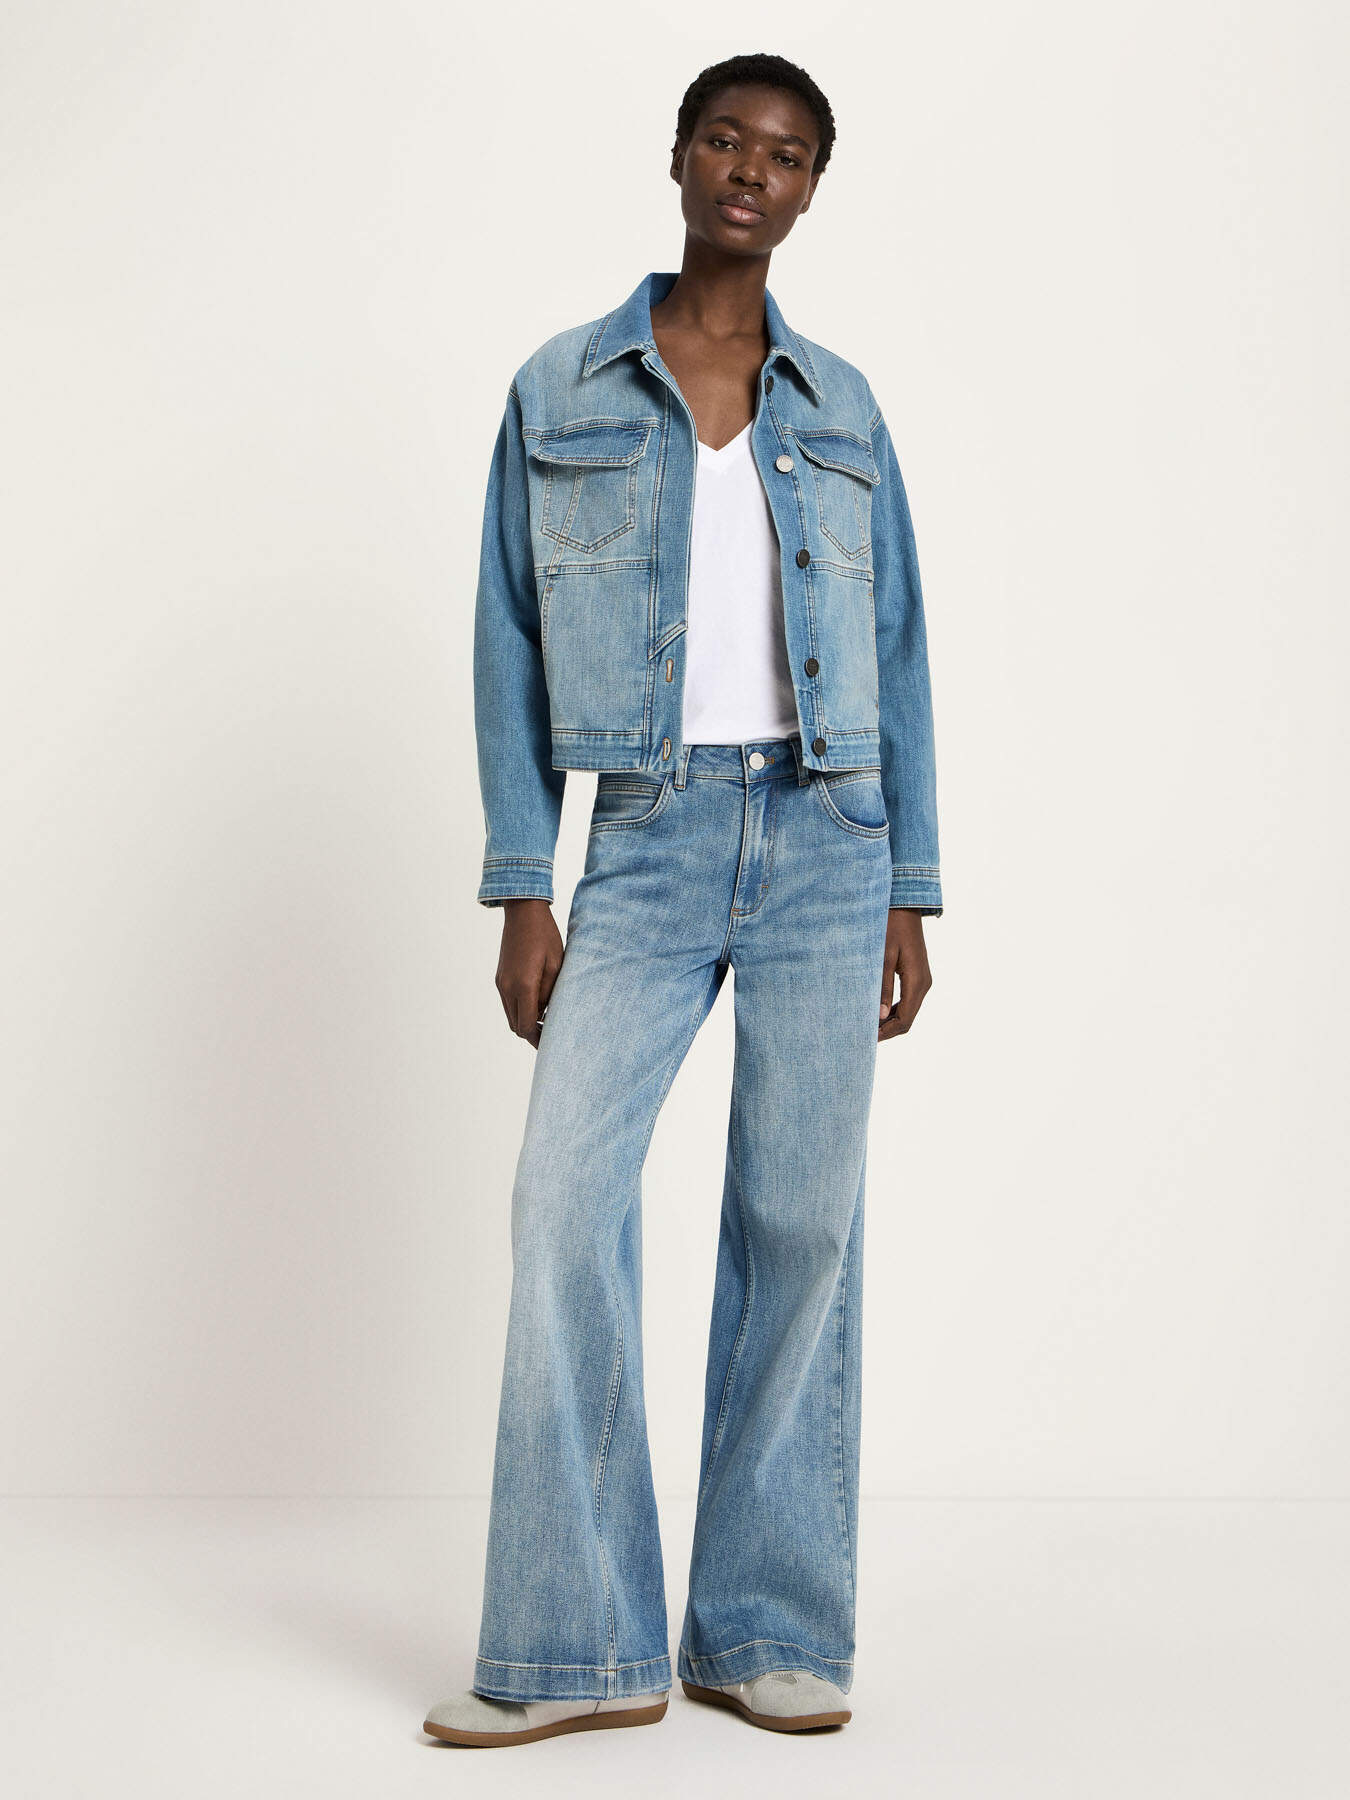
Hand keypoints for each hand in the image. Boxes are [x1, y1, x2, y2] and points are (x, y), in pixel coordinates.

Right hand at [495, 899, 564, 1047]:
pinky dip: (520, 1009)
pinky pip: (508, 1003)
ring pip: (510, 1016)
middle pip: (516, 1026)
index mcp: (523, 985)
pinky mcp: (500, 977)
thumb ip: (550, 994)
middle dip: (532, 1034)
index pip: (526, 1026)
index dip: (538, 1039)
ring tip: (546, 1020)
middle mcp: (507, 987)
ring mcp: (501, 982)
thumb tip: (546, 1015)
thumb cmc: (545, 936)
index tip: (552, 1043)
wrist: (523, 912)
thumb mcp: (556, 965)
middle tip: (551, 1035)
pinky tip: (537, 1004)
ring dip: (525, 1022)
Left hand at [879, 907, 932, 1040]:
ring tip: (867, 1025)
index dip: (887, 1033)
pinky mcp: (917, 975)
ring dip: (890, 1021)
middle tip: (864, 1035)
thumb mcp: (883, 957)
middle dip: (887, 1030)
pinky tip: (877, 1010)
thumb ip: (882, 987)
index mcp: (917, 982)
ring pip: (908, 1011)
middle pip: (908, 1019)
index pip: (905, 1020)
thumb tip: (880, 1016)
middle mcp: (923, 984)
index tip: (867, 1038)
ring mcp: (922, 980)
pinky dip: (894, 1010)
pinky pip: (907, 1000)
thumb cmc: (891, 927)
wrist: (905, 907)